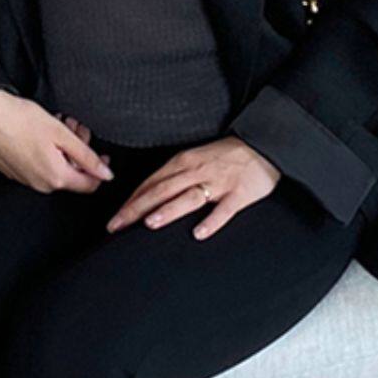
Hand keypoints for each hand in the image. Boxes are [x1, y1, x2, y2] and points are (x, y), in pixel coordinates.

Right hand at [0, 90, 114, 193]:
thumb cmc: (21, 121)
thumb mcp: (62, 134)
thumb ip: (87, 156)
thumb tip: (106, 174)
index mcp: (57, 178)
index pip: (89, 185)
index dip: (100, 169)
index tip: (102, 153)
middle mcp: (43, 186)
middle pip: (73, 175)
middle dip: (79, 153)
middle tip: (75, 127)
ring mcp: (28, 182)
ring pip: (57, 170)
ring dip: (63, 150)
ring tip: (58, 124)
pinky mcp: (17, 174)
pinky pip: (40, 168)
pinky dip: (47, 153)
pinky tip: (42, 134)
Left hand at [106, 136, 280, 239]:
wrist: (264, 144)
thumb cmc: (226, 156)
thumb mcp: (195, 160)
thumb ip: (173, 177)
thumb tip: (147, 199)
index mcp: (183, 162)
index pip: (151, 183)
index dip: (130, 201)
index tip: (113, 219)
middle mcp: (196, 170)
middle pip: (161, 190)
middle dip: (136, 208)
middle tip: (117, 226)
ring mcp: (218, 182)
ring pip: (188, 197)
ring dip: (168, 210)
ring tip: (149, 223)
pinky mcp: (239, 193)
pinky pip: (224, 210)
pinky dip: (211, 221)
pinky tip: (199, 233)